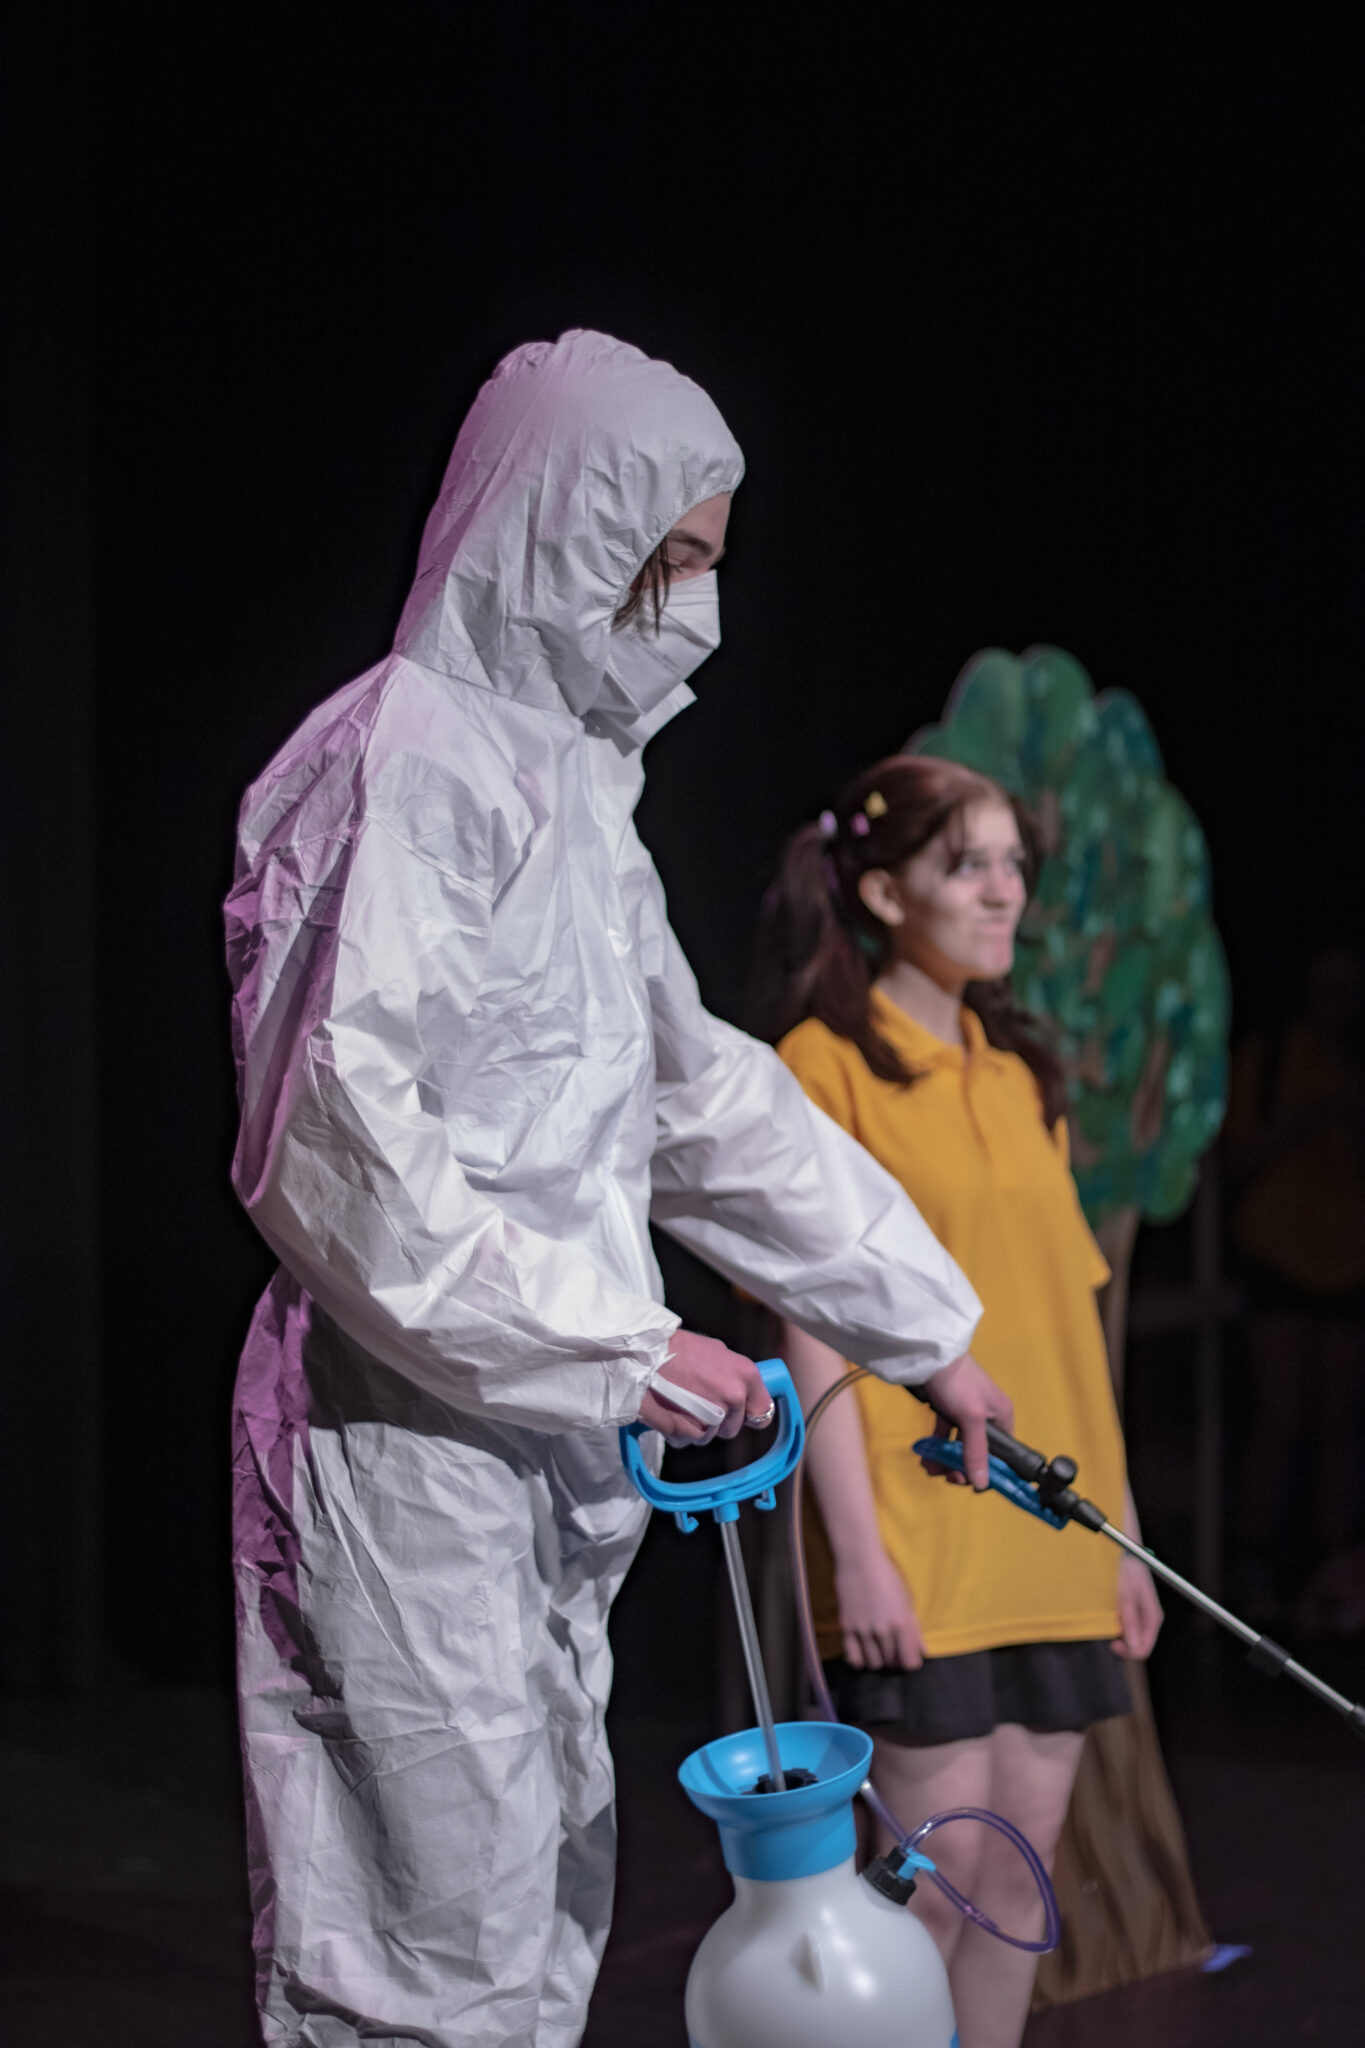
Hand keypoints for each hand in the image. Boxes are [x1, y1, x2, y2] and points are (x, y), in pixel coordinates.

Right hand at [637, 1330, 772, 1446]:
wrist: (644, 1350)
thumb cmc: (676, 1347)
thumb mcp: (715, 1351)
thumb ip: (732, 1375)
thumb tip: (740, 1392)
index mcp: (746, 1374)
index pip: (762, 1412)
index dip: (748, 1416)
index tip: (739, 1416)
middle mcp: (735, 1395)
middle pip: (731, 1428)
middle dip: (715, 1422)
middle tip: (694, 1401)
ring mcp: (716, 1413)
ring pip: (708, 1435)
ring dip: (694, 1426)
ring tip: (678, 1402)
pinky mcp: (694, 1427)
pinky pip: (691, 1439)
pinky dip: (679, 1432)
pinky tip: (669, 1411)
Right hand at [834, 1546, 924, 1670]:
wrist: (859, 1561)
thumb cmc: (888, 1577)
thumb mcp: (906, 1601)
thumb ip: (914, 1629)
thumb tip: (923, 1651)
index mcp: (900, 1623)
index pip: (909, 1661)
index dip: (911, 1662)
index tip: (910, 1656)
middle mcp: (882, 1630)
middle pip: (891, 1662)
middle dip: (896, 1660)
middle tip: (895, 1650)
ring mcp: (863, 1630)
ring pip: (874, 1663)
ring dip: (879, 1660)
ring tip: (880, 1650)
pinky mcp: (847, 1627)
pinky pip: (853, 1656)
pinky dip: (860, 1660)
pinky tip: (864, 1652)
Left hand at [919, 1351, 1014, 1490]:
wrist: (930, 1355)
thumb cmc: (958, 1383)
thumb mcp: (971, 1418)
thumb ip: (976, 1451)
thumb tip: (983, 1484)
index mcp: (1002, 1418)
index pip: (1001, 1455)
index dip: (987, 1471)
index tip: (969, 1482)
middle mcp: (988, 1418)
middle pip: (978, 1452)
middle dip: (961, 1466)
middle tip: (946, 1475)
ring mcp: (967, 1414)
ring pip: (959, 1445)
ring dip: (946, 1459)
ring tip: (930, 1467)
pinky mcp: (949, 1410)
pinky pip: (946, 1435)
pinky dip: (937, 1446)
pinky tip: (926, 1457)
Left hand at [1113, 1553, 1162, 1658]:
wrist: (1124, 1552)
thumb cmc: (1128, 1570)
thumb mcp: (1127, 1596)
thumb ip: (1131, 1622)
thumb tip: (1134, 1649)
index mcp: (1153, 1619)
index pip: (1144, 1649)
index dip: (1128, 1652)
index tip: (1112, 1643)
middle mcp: (1148, 1620)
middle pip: (1136, 1644)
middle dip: (1121, 1642)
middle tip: (1107, 1631)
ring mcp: (1139, 1615)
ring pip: (1128, 1635)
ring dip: (1116, 1630)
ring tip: (1110, 1613)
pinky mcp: (1130, 1610)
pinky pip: (1123, 1624)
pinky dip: (1114, 1621)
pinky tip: (1110, 1609)